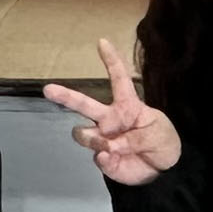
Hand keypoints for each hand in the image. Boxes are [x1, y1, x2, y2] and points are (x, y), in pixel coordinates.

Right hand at [40, 38, 181, 186]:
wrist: (165, 170)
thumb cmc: (162, 141)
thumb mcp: (157, 132)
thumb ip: (134, 137)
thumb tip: (106, 149)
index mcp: (127, 105)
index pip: (118, 79)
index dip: (111, 61)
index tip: (102, 41)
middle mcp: (110, 120)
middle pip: (84, 104)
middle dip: (64, 96)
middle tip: (47, 89)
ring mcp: (104, 139)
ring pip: (83, 133)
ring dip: (91, 138)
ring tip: (107, 146)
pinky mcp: (104, 159)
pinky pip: (96, 156)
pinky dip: (104, 158)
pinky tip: (113, 158)